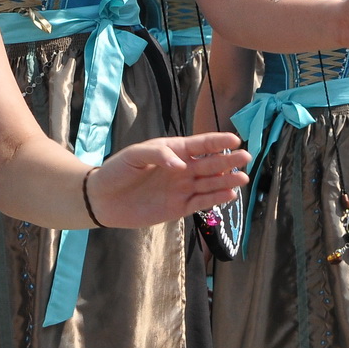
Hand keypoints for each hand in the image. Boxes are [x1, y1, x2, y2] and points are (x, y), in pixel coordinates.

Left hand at [87, 132, 250, 227]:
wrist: (102, 199)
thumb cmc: (117, 170)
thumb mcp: (135, 155)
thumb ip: (160, 155)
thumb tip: (182, 165)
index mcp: (174, 151)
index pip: (201, 145)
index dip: (217, 142)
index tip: (234, 140)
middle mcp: (182, 169)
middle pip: (210, 164)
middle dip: (228, 161)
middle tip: (246, 157)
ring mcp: (182, 189)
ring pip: (210, 184)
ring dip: (227, 181)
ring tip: (243, 178)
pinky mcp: (178, 208)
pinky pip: (200, 203)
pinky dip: (215, 199)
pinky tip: (229, 195)